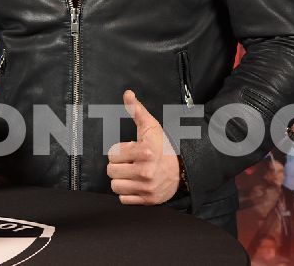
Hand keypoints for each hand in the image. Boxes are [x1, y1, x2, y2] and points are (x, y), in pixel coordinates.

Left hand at [106, 89, 180, 204]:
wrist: (181, 170)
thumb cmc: (162, 146)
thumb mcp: (151, 126)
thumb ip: (137, 110)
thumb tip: (128, 93)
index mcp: (145, 151)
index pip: (112, 154)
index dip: (119, 151)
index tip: (130, 150)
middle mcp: (146, 171)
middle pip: (111, 171)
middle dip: (118, 165)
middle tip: (129, 162)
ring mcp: (147, 187)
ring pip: (115, 186)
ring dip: (120, 180)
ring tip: (130, 173)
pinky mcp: (147, 200)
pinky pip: (123, 199)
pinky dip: (127, 193)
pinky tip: (135, 184)